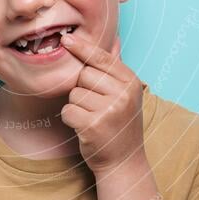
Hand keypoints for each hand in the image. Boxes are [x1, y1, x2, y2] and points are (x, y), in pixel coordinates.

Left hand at [59, 31, 144, 174]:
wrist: (124, 161)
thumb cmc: (119, 124)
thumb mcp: (125, 94)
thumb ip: (116, 67)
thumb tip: (113, 38)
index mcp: (131, 82)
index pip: (102, 58)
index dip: (82, 48)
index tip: (66, 39)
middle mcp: (123, 94)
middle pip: (84, 75)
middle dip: (82, 88)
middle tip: (96, 106)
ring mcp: (109, 110)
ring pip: (74, 93)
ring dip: (77, 106)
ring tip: (92, 118)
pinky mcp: (93, 125)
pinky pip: (68, 110)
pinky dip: (71, 119)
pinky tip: (84, 128)